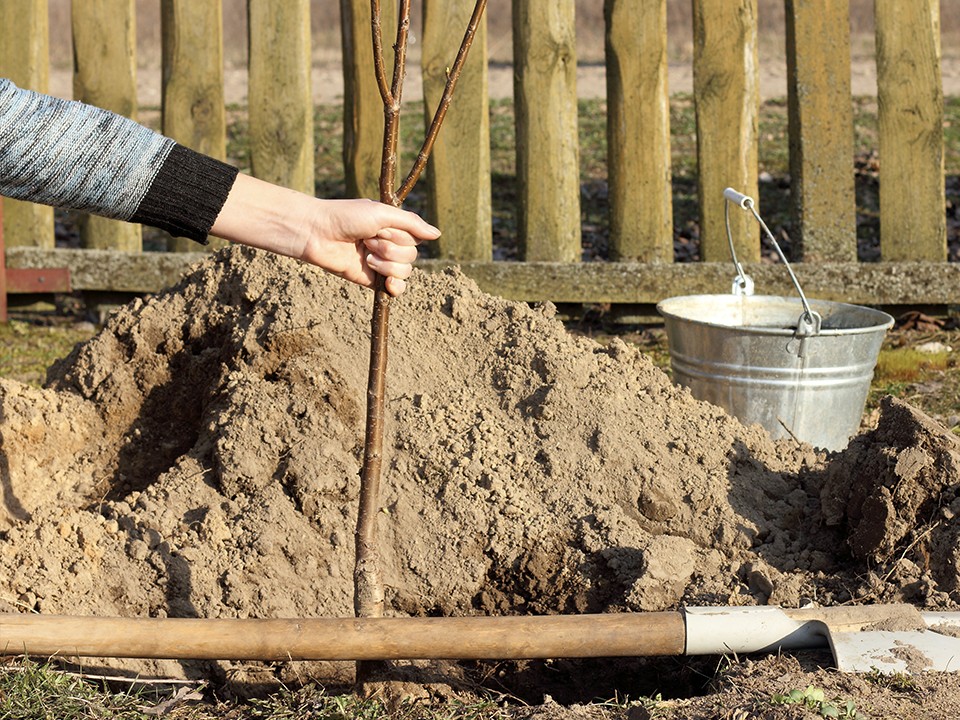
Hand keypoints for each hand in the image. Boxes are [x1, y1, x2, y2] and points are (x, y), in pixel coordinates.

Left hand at [210, 174, 440, 295]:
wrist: (317, 234)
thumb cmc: (345, 217)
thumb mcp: (381, 213)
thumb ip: (411, 223)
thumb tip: (438, 235)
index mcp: (391, 227)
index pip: (414, 239)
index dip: (400, 236)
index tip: (380, 229)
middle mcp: (388, 244)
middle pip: (411, 256)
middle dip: (391, 250)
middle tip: (367, 241)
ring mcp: (380, 263)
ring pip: (405, 272)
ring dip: (387, 265)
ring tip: (366, 256)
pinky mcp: (371, 280)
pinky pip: (396, 289)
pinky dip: (395, 287)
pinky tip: (388, 284)